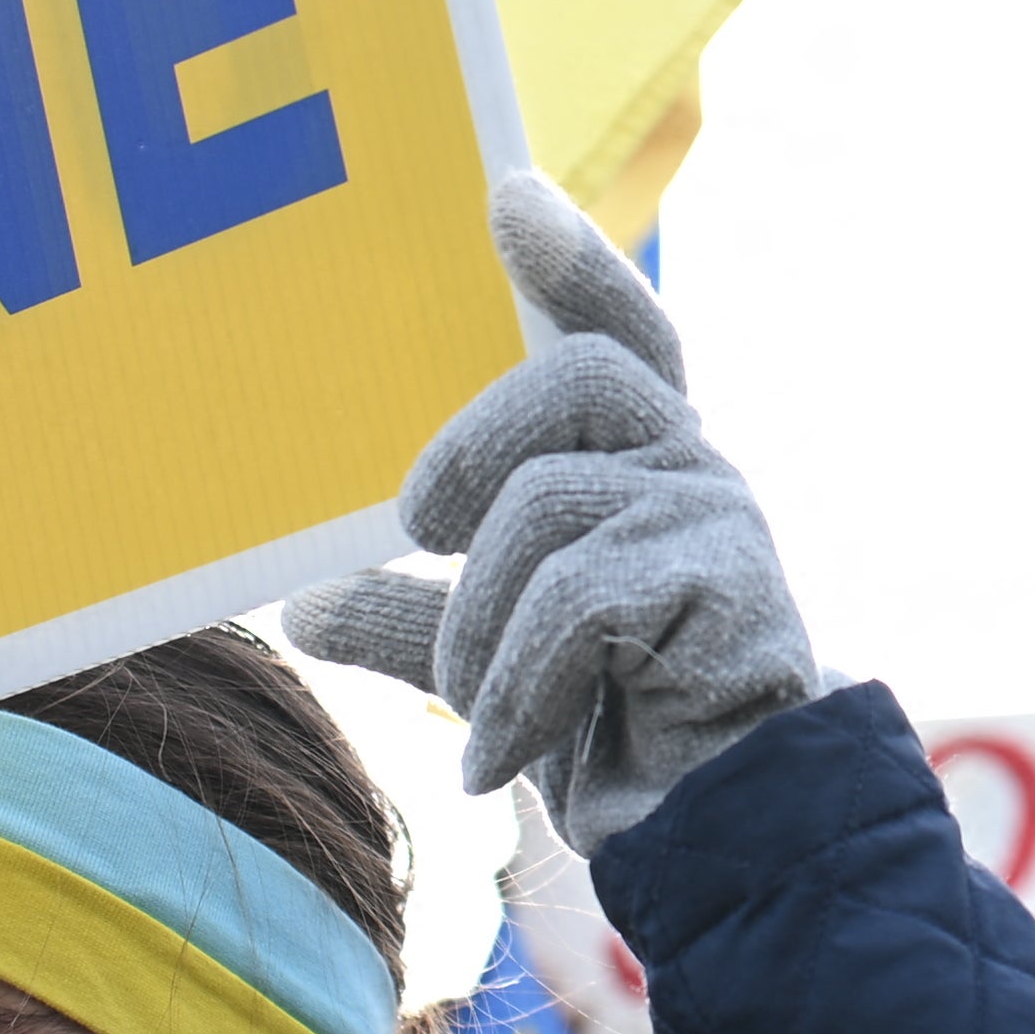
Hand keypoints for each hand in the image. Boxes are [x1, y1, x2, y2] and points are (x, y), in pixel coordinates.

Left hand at [281, 175, 817, 850]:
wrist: (716, 841)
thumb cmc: (615, 736)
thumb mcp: (493, 663)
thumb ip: (415, 619)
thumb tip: (298, 603)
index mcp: (636, 461)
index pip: (614, 326)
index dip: (570, 259)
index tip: (508, 192)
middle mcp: (688, 466)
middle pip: (572, 375)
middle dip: (469, 447)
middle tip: (415, 532)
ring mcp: (718, 520)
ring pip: (546, 506)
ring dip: (477, 627)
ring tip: (474, 719)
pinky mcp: (736, 589)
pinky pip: (577, 600)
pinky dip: (513, 691)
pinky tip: (497, 762)